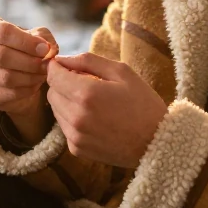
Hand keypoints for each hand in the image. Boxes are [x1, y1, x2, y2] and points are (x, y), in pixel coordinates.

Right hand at [0, 18, 54, 134]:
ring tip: (42, 74)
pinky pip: (7, 93)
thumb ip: (43, 37)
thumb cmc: (23, 48)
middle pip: (2, 56)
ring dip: (30, 77)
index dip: (27, 41)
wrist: (14, 72)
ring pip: (5, 77)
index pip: (3, 32)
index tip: (44, 49)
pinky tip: (34, 85)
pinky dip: (26, 90)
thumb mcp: (35, 36)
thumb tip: (48, 49)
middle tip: (46, 65)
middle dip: (30, 62)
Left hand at [46, 53, 167, 167]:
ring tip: (92, 102)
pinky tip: (94, 118)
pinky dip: (73, 120)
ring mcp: (75, 135)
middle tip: (84, 82)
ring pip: (55, 110)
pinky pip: (64, 128)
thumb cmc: (142, 103)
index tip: (67, 66)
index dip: (57, 67)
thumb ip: (88, 61)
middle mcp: (76, 116)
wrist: (156, 143)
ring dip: (67, 102)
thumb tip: (62, 59)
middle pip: (51, 93)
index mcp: (86, 94)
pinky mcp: (77, 149)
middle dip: (62, 84)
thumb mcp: (122, 72)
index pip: (53, 75)